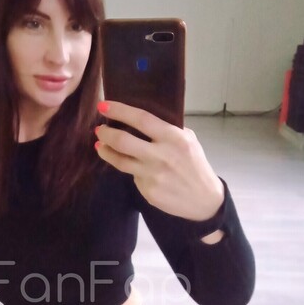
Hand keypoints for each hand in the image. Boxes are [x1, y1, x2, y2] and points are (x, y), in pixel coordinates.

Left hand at [94, 101, 224, 222]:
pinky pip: (132, 176)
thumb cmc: (195, 164)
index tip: (103, 105)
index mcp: (173, 138)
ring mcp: (153, 175)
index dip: (119, 111)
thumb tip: (140, 120)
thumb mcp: (188, 140)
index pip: (141, 119)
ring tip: (101, 146)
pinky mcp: (148, 191)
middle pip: (123, 141)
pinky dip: (129, 169)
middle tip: (99, 129)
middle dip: (106, 133)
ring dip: (106, 151)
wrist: (204, 199)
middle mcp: (161, 156)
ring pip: (120, 161)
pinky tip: (131, 166)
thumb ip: (167, 130)